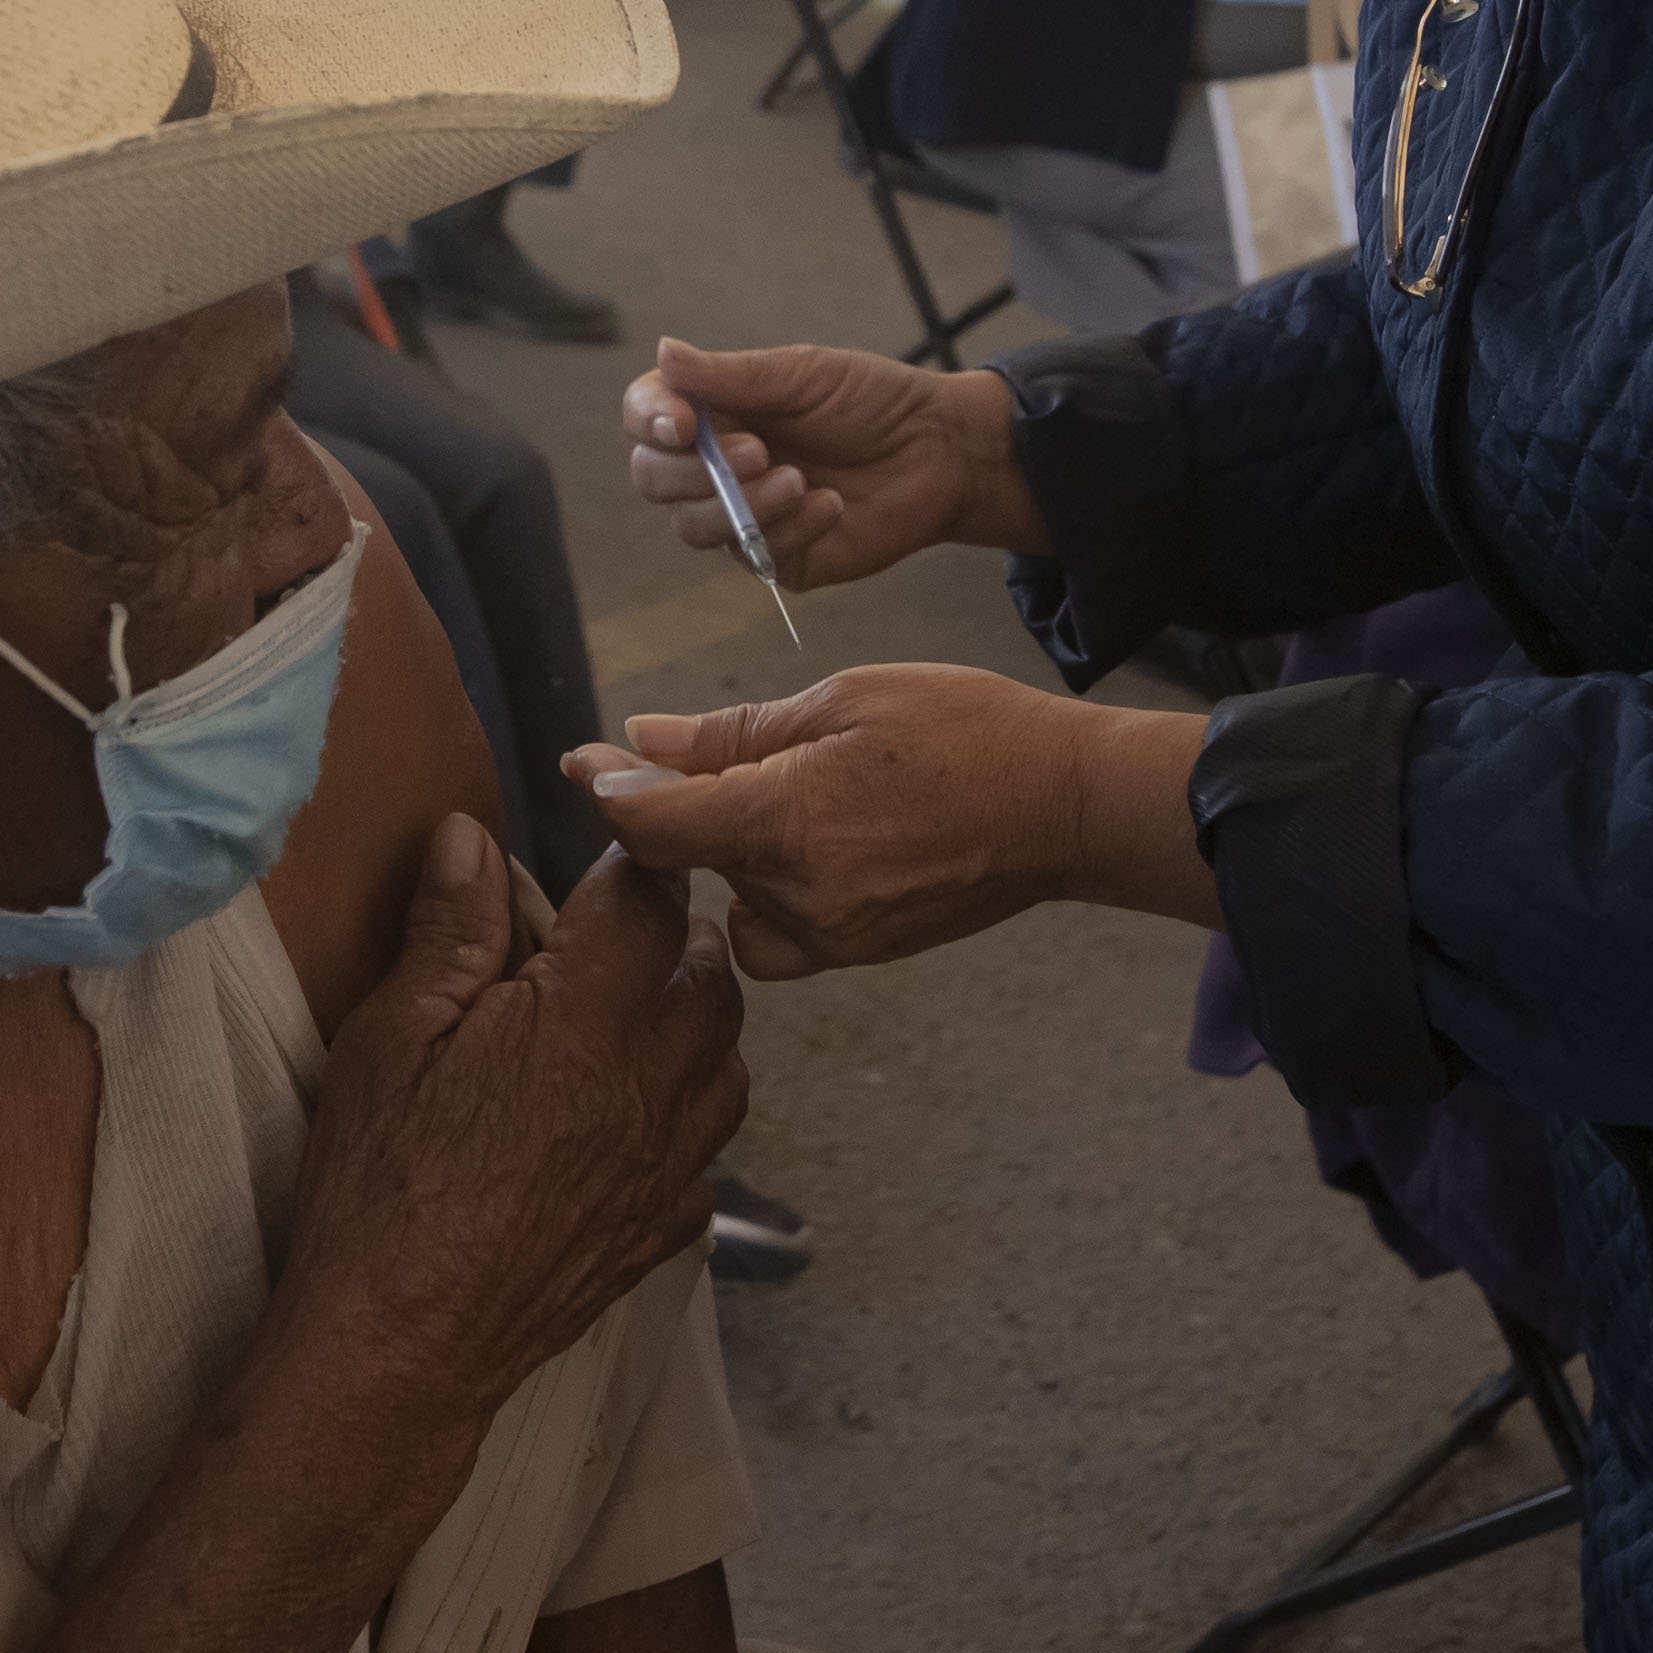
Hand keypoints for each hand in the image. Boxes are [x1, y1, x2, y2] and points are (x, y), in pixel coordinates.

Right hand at [261, 819, 749, 1437]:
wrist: (401, 1344)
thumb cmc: (381, 1183)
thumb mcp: (389, 1037)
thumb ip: (448, 932)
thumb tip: (470, 836)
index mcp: (582, 1018)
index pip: (646, 904)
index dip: (634, 865)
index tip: (613, 854)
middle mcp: (648, 1084)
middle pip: (712, 981)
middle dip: (679, 940)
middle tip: (627, 930)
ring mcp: (667, 1165)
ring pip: (729, 1066)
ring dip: (698, 1027)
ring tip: (640, 1017)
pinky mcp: (661, 1229)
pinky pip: (707, 1158)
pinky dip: (685, 1125)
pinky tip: (634, 1126)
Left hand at [575, 670, 1212, 978]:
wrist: (1067, 807)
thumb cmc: (966, 730)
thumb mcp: (845, 699)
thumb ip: (735, 732)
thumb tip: (642, 740)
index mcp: (786, 820)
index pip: (654, 825)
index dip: (609, 792)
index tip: (585, 762)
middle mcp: (799, 895)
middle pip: (690, 862)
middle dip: (683, 811)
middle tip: (716, 756)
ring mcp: (832, 936)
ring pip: (732, 901)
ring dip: (735, 854)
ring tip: (797, 796)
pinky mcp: (860, 954)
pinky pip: (779, 935)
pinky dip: (775, 892)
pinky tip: (818, 845)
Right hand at [621, 334, 1039, 591]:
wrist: (941, 451)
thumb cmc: (872, 401)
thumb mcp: (802, 375)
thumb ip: (730, 375)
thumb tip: (663, 350)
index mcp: (715, 410)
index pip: (646, 417)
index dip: (651, 420)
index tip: (683, 423)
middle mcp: (717, 464)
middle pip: (653, 478)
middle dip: (694, 470)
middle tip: (758, 451)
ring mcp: (743, 514)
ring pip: (693, 527)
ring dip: (742, 504)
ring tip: (800, 480)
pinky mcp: (780, 557)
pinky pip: (755, 556)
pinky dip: (790, 527)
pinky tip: (831, 505)